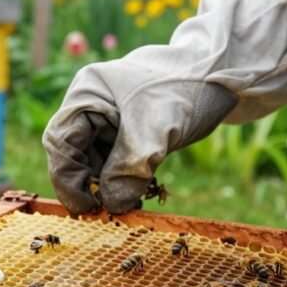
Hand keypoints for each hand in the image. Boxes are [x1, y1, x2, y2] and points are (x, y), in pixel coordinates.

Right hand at [42, 51, 236, 214]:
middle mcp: (92, 104)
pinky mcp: (128, 131)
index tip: (87, 207)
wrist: (226, 75)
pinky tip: (139, 192)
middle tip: (107, 212)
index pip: (61, 141)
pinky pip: (116, 161)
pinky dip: (124, 179)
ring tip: (130, 203)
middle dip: (89, 184)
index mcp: (87, 93)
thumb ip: (129, 169)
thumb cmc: (186, 90)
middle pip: (74, 153)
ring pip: (95, 160)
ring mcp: (109, 118)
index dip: (68, 178)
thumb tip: (111, 207)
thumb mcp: (156, 131)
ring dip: (108, 186)